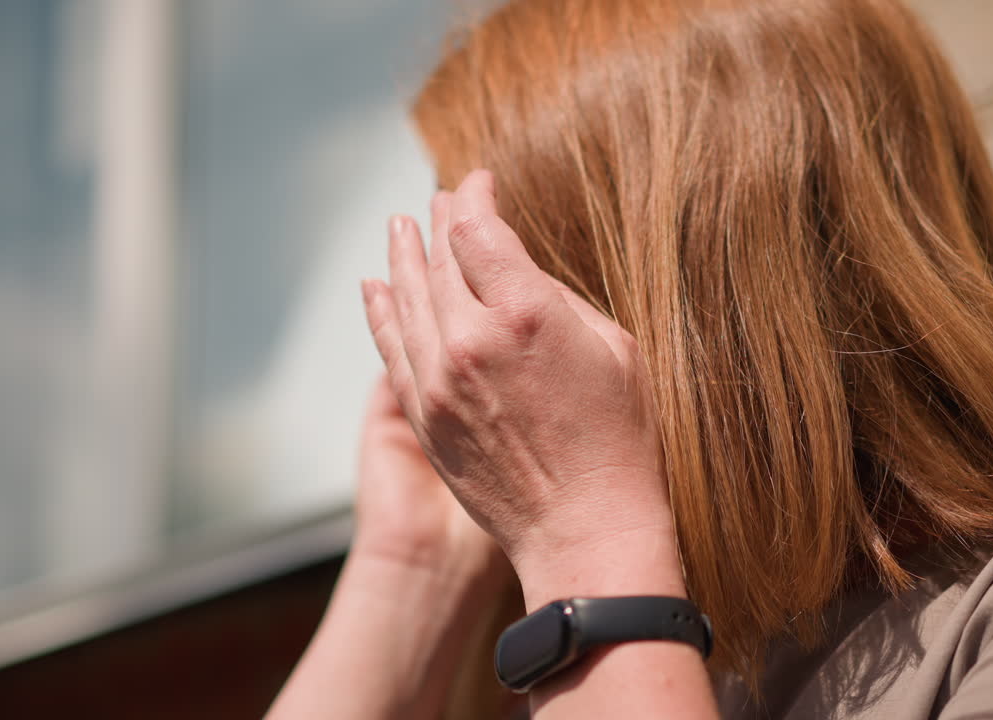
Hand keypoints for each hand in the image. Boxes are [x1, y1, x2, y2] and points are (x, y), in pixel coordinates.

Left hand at [361, 170, 682, 608]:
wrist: (583, 529)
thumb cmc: (617, 441)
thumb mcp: (614, 349)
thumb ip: (557, 300)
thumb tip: (517, 275)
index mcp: (525, 314)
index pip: (479, 231)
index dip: (475, 199)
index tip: (479, 183)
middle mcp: (471, 340)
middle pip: (440, 260)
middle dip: (441, 222)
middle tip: (441, 199)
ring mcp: (439, 381)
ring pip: (407, 299)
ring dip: (403, 257)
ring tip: (400, 226)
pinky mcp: (423, 416)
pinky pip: (391, 349)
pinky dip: (379, 312)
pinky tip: (375, 286)